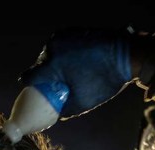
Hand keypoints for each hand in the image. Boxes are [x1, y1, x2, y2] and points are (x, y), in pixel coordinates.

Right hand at [19, 27, 133, 117]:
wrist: (126, 54)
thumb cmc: (104, 80)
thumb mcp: (83, 102)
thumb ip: (64, 110)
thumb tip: (56, 114)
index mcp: (52, 65)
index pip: (28, 77)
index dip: (30, 87)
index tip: (37, 93)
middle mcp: (53, 48)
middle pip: (39, 65)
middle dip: (46, 76)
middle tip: (57, 86)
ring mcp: (62, 36)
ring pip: (49, 54)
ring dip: (54, 64)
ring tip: (68, 74)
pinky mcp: (70, 31)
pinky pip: (59, 46)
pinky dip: (63, 54)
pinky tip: (75, 62)